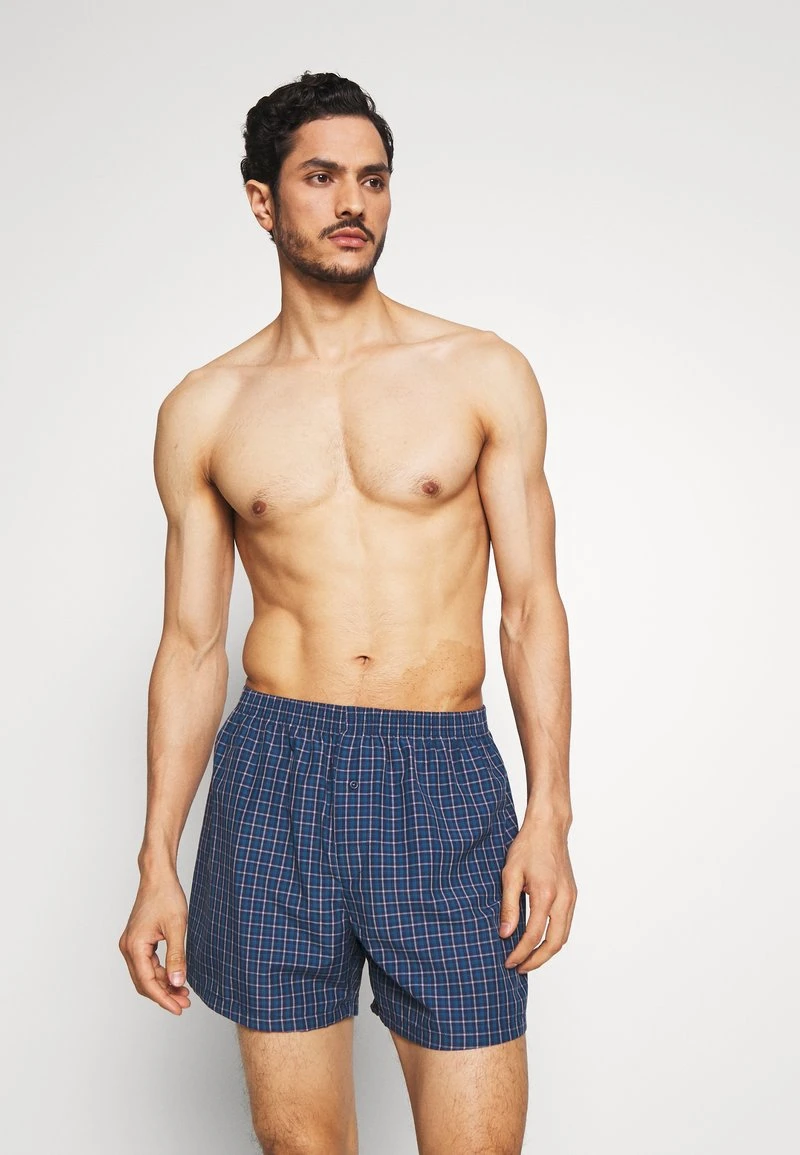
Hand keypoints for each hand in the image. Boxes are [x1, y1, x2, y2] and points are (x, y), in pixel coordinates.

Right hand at [119, 872, 191, 1013]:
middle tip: (185, 1003)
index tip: (178, 1009)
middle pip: (144, 982)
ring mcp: (131, 944)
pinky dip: (161, 972)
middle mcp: (128, 948)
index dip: (163, 999)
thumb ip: (177, 957)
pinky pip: (147, 964)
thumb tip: (178, 983)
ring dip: (163, 985)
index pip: (147, 983)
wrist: (158, 876)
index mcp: (135, 946)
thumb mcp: (177, 927)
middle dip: (164, 994)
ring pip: (145, 974)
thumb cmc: (167, 896)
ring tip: (183, 992)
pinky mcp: (137, 941)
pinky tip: (175, 976)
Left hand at [498, 815, 577, 971]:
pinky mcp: (572, 895)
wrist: (549, 827)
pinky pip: (566, 925)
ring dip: (547, 952)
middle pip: (554, 943)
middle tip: (519, 968)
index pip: (533, 935)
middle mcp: (563, 899)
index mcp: (545, 894)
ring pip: (563, 936)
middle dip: (537, 961)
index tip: (508, 962)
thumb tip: (505, 934)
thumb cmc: (528, 846)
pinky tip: (540, 940)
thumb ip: (508, 906)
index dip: (520, 953)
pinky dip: (554, 938)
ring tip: (528, 959)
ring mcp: (571, 897)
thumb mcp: (510, 874)